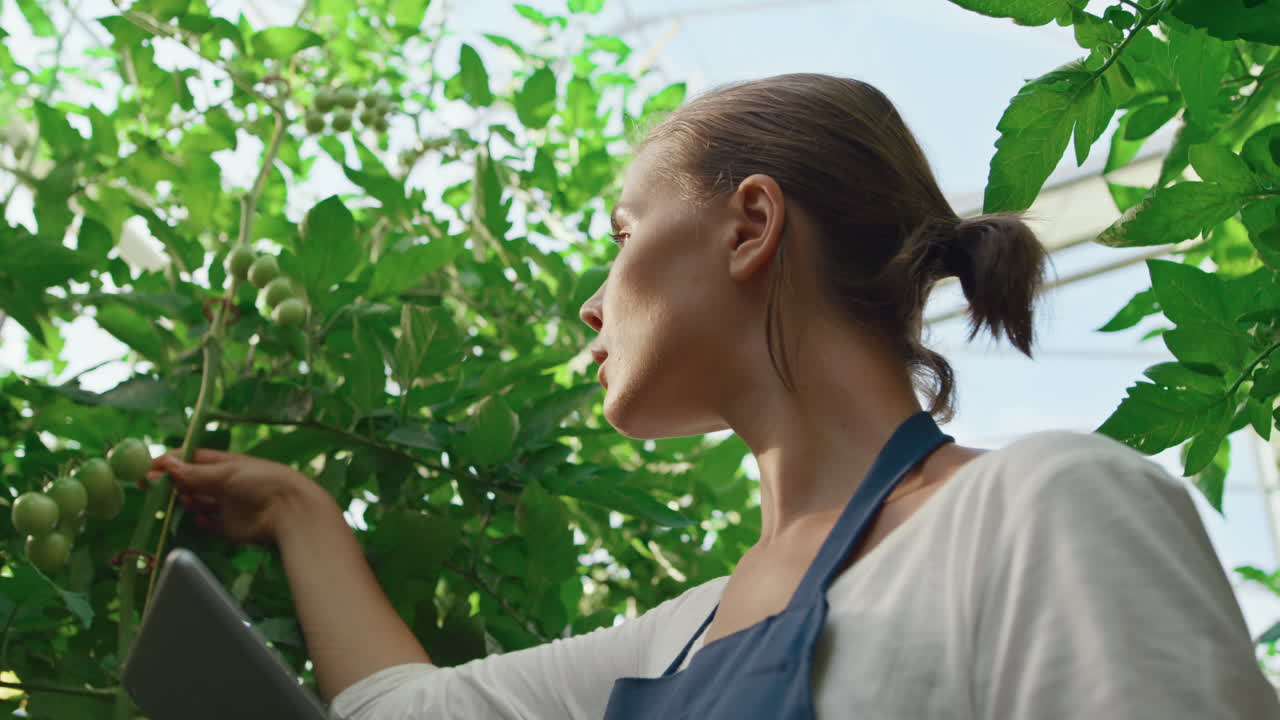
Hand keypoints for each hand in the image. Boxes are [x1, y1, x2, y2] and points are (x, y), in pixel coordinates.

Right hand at [149, 449, 329, 543]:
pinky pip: (209, 524)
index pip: (191, 460)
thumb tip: (166, 465)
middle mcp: (224, 483)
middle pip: (190, 483)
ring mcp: (227, 505)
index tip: (148, 469)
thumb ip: (195, 473)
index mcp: (225, 463)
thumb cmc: (262, 481)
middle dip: (173, 485)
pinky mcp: (230, 527)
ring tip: (187, 502)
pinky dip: (202, 522)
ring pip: (197, 504)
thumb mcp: (227, 473)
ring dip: (187, 503)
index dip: (170, 464)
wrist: (290, 511)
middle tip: (155, 489)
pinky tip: (201, 520)